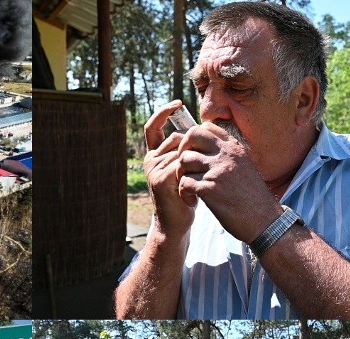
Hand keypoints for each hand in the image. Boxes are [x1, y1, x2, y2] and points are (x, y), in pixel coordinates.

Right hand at [143, 100, 196, 236]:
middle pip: (175, 138)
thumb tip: (199, 128)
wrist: (176, 224)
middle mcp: (150, 160)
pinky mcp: (160, 178)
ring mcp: (153, 169)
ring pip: (181, 150)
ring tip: (194, 182)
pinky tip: (192, 189)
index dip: (163, 112)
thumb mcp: (184, 169)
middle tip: (199, 168)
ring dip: (194, 163)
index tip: (178, 103)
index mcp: (154, 156)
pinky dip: (192, 172)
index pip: (154, 127)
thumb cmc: (185, 196)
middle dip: (191, 147)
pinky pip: (182, 163)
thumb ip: (185, 151)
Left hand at [175, 122, 278, 241]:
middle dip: (182, 150)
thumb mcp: (244, 166)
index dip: (193, 139)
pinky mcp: (209, 189)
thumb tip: (207, 148)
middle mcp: (226, 155)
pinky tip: (192, 201)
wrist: (264, 220)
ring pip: (184, 161)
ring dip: (181, 175)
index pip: (206, 127)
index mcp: (234, 148)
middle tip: (184, 168)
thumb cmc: (252, 197)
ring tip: (189, 188)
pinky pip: (184, 183)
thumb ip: (227, 155)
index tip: (193, 154)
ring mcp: (217, 171)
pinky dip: (183, 194)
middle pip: (191, 137)